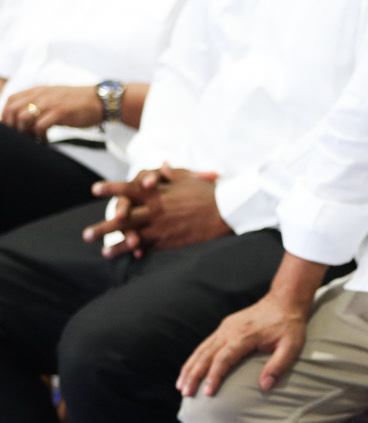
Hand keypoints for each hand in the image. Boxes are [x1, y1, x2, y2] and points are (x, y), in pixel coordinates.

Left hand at [2, 85, 103, 137]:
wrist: (101, 100)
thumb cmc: (80, 102)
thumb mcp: (55, 96)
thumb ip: (40, 102)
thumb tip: (26, 117)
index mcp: (39, 90)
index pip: (11, 100)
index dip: (6, 115)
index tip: (10, 127)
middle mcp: (42, 95)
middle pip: (13, 110)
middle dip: (13, 126)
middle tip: (20, 135)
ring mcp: (50, 103)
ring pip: (24, 117)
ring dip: (25, 131)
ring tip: (33, 138)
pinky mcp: (60, 112)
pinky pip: (40, 126)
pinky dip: (39, 135)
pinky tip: (45, 139)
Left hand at [84, 165, 229, 254]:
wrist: (227, 212)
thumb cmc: (208, 193)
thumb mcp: (188, 179)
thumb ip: (170, 175)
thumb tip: (161, 165)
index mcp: (158, 193)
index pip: (129, 189)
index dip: (111, 188)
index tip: (94, 189)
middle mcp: (156, 210)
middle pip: (124, 218)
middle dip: (104, 227)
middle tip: (86, 235)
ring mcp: (162, 227)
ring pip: (133, 236)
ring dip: (115, 245)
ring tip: (102, 252)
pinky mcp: (170, 240)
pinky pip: (150, 247)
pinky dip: (137, 252)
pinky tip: (127, 257)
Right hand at [175, 291, 308, 396]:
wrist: (285, 301)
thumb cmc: (290, 325)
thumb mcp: (292, 345)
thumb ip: (279, 365)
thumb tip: (265, 386)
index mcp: (244, 336)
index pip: (224, 359)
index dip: (214, 376)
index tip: (207, 393)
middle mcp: (230, 331)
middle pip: (206, 355)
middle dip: (194, 376)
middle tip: (186, 394)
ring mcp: (225, 328)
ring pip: (201, 350)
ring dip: (190, 368)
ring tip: (181, 386)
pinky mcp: (225, 327)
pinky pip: (205, 345)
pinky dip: (195, 358)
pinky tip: (189, 370)